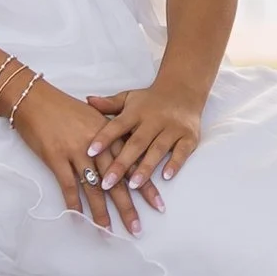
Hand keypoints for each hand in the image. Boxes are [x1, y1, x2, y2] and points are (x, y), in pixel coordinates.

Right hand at [9, 79, 151, 235]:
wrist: (37, 99)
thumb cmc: (66, 109)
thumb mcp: (95, 118)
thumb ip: (111, 138)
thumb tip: (123, 161)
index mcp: (111, 135)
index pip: (133, 166)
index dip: (146, 187)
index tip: (158, 205)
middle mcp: (98, 145)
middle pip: (116, 181)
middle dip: (128, 206)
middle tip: (137, 229)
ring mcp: (77, 151)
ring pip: (93, 187)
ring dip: (101, 212)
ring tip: (109, 232)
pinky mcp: (56, 157)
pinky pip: (67, 185)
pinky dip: (73, 203)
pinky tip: (78, 219)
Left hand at [84, 79, 206, 211]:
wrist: (184, 89)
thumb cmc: (151, 100)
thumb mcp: (129, 98)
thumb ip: (109, 104)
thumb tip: (88, 100)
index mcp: (136, 112)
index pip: (118, 125)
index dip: (104, 138)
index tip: (90, 153)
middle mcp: (154, 120)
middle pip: (136, 143)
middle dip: (121, 163)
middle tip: (107, 183)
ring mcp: (173, 128)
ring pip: (158, 149)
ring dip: (146, 167)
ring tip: (133, 185)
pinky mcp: (189, 136)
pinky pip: (182, 151)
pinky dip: (175, 163)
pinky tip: (166, 176)